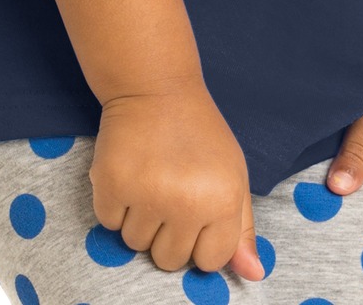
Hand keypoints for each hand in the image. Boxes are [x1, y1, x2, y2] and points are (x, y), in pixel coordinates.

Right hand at [89, 73, 264, 281]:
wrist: (156, 87)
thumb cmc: (200, 134)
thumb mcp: (233, 175)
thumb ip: (242, 230)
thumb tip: (253, 276)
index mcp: (222, 200)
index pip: (209, 261)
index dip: (201, 239)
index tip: (197, 210)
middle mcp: (185, 202)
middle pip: (168, 260)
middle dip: (167, 232)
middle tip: (170, 189)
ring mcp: (145, 194)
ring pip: (136, 244)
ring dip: (140, 218)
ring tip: (150, 177)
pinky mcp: (110, 184)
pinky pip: (109, 223)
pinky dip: (115, 204)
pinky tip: (130, 172)